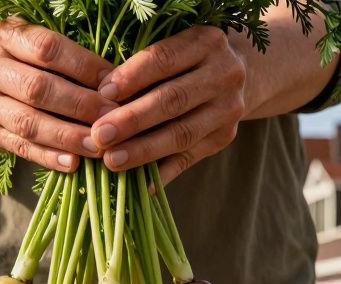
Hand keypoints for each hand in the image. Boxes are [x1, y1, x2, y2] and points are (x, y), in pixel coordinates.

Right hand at [0, 18, 116, 172]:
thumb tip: (112, 81)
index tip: (114, 84)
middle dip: (80, 105)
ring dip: (67, 137)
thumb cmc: (13, 56)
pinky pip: (20, 148)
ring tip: (98, 145)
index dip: (84, 67)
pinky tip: (73, 163)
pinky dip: (48, 157)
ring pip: (28, 123)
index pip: (47, 50)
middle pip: (38, 89)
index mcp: (3, 36)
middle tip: (113, 118)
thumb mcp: (29, 41)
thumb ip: (63, 56)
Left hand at [90, 26, 246, 183]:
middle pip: (173, 99)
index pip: (165, 59)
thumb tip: (100, 99)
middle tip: (99, 135)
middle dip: (132, 119)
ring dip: (144, 150)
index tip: (102, 94)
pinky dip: (162, 173)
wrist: (240, 75)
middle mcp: (225, 74)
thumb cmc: (187, 59)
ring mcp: (228, 109)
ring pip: (182, 133)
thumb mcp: (174, 48)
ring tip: (112, 161)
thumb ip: (143, 67)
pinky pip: (189, 159)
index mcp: (207, 42)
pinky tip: (138, 184)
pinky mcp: (224, 138)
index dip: (132, 77)